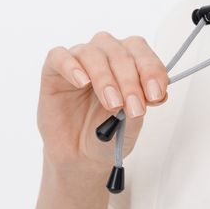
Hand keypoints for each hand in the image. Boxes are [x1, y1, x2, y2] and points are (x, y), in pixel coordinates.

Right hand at [37, 31, 169, 170]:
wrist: (80, 156)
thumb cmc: (109, 133)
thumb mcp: (131, 124)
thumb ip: (140, 105)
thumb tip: (155, 93)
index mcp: (130, 60)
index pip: (142, 52)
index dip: (151, 70)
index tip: (156, 95)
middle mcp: (106, 53)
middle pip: (120, 52)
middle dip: (130, 81)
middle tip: (133, 108)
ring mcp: (79, 60)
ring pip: (93, 53)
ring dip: (105, 78)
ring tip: (112, 104)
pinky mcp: (53, 71)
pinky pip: (59, 57)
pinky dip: (71, 66)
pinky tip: (82, 82)